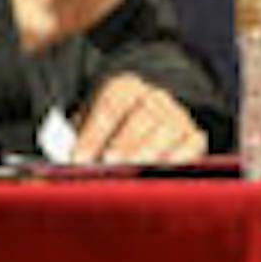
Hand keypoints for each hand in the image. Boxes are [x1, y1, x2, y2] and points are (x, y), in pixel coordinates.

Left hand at [72, 72, 207, 164]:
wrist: (144, 129)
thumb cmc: (108, 136)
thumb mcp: (89, 130)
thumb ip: (79, 143)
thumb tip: (66, 167)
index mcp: (124, 88)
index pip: (110, 104)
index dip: (93, 132)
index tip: (78, 159)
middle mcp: (154, 97)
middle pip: (141, 116)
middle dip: (123, 143)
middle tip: (108, 165)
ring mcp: (177, 116)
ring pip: (166, 130)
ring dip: (148, 152)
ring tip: (132, 173)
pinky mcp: (194, 136)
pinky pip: (191, 145)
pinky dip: (178, 159)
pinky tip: (161, 173)